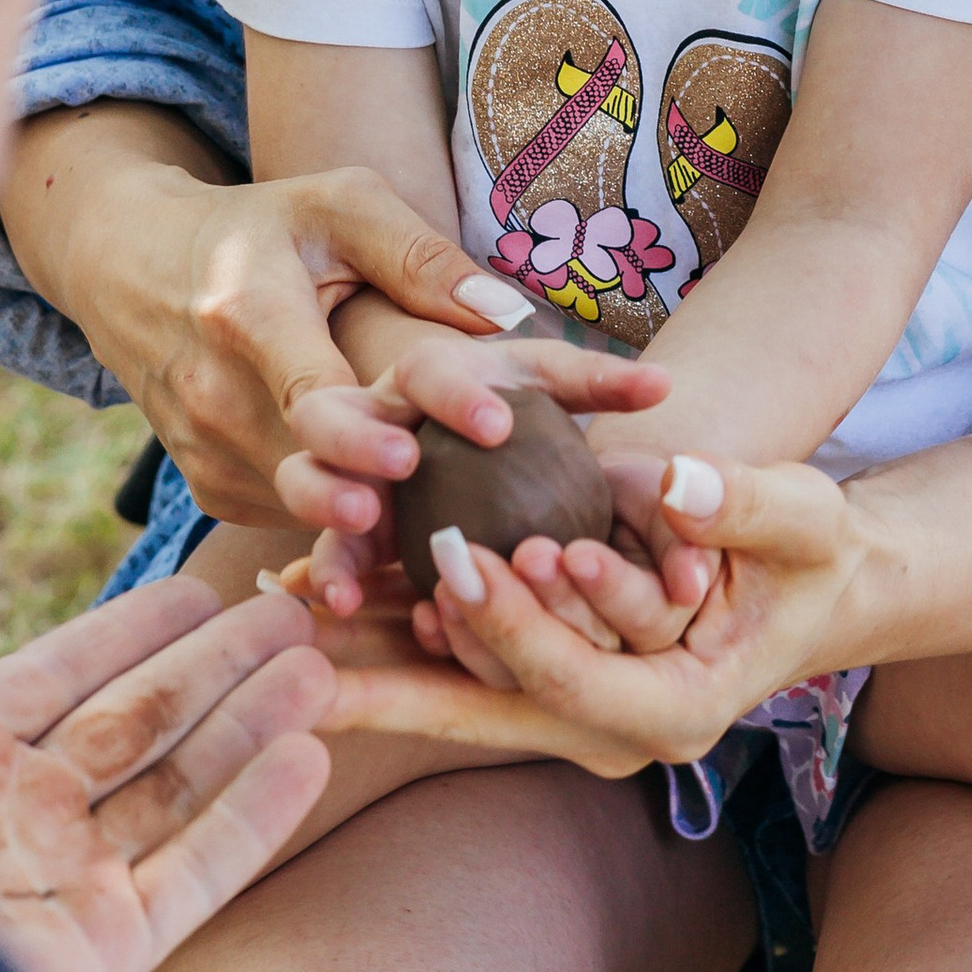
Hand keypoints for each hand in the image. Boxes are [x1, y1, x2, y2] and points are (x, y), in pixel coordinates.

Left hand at [0, 485, 337, 971]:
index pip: (60, 674)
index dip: (131, 629)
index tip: (198, 587)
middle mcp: (9, 819)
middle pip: (138, 721)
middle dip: (217, 665)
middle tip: (289, 608)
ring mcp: (59, 888)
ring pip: (179, 785)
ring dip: (251, 723)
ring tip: (317, 663)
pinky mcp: (99, 955)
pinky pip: (195, 871)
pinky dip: (255, 814)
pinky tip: (305, 755)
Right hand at [1, 106, 542, 529]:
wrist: (132, 268)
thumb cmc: (259, 229)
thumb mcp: (335, 209)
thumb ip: (419, 255)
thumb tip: (509, 314)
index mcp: (248, 316)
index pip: (310, 397)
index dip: (366, 435)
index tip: (431, 449)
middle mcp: (214, 395)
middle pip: (310, 471)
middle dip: (387, 496)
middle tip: (461, 513)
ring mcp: (205, 451)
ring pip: (306, 506)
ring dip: (378, 513)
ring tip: (447, 510)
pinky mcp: (210, 486)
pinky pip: (289, 518)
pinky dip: (341, 518)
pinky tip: (396, 502)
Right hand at [282, 332, 672, 613]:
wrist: (460, 439)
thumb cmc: (510, 407)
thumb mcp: (545, 387)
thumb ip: (596, 386)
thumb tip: (665, 387)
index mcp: (426, 373)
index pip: (429, 367)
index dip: (456, 393)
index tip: (498, 425)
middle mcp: (370, 414)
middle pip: (334, 411)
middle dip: (360, 434)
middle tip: (404, 461)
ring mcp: (340, 471)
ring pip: (306, 475)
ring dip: (325, 496)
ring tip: (362, 520)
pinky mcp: (337, 528)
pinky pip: (320, 548)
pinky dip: (326, 573)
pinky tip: (342, 603)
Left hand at [320, 454, 863, 776]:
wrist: (812, 590)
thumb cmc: (811, 554)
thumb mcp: (801, 520)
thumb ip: (740, 504)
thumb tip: (675, 485)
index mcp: (675, 712)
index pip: (572, 678)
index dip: (513, 619)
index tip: (457, 555)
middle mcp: (613, 734)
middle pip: (484, 709)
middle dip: (393, 674)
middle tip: (311, 632)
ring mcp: (573, 718)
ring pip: (457, 698)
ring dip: (371, 666)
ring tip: (286, 625)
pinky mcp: (545, 686)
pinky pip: (458, 675)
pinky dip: (393, 648)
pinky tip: (324, 611)